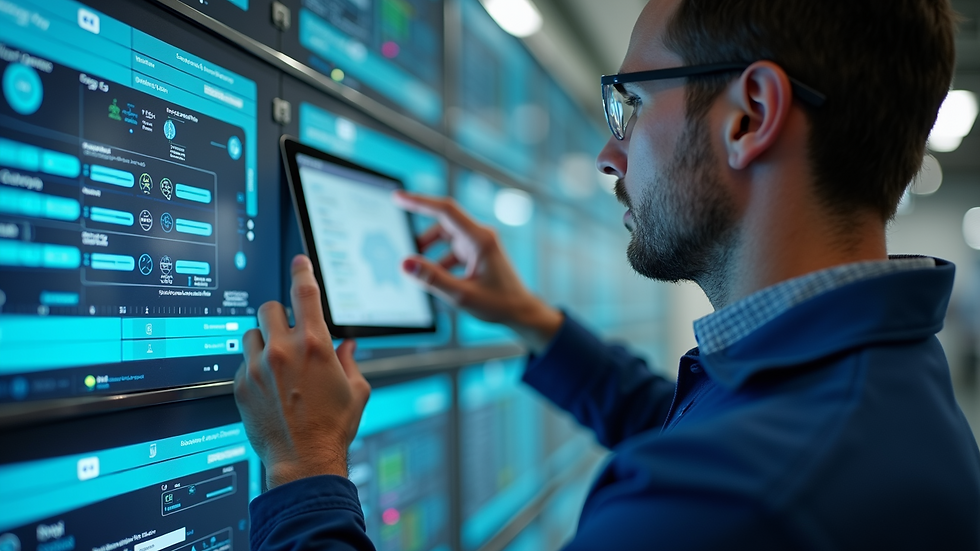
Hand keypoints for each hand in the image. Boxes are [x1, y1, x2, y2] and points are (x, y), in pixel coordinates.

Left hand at [234, 255, 370, 488]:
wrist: (304, 461)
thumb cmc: (333, 428)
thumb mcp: (356, 390)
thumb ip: (350, 362)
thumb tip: (345, 347)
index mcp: (315, 345)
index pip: (305, 293)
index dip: (302, 272)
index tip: (299, 262)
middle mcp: (283, 350)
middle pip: (269, 308)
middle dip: (278, 316)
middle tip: (287, 333)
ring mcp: (258, 367)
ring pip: (252, 334)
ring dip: (264, 342)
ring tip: (277, 364)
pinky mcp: (241, 385)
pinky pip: (243, 363)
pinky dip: (255, 369)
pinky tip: (270, 388)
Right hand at [394, 191, 562, 352]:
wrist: (521, 312)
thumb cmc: (499, 303)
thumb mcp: (461, 294)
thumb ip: (432, 278)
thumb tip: (405, 263)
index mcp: (479, 239)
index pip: (445, 210)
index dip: (420, 202)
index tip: (398, 197)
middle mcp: (480, 236)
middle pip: (443, 224)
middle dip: (422, 236)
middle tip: (403, 246)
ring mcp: (479, 244)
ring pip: (446, 238)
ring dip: (431, 250)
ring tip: (419, 269)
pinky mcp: (478, 253)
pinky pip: (453, 249)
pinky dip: (440, 260)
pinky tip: (436, 277)